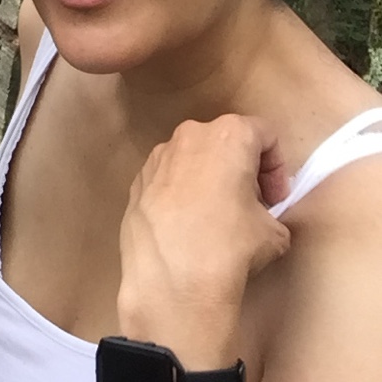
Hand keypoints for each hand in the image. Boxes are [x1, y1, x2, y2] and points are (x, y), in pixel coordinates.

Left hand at [117, 114, 291, 369]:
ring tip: (216, 220)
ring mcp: (157, 157)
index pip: (264, 134)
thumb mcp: (273, 234)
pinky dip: (182, 194)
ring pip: (193, 159)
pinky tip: (186, 229)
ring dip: (210, 180)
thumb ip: (272, 214)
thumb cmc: (230, 246)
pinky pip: (168, 179)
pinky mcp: (137, 181)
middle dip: (243, 171)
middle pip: (226, 142)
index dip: (277, 167)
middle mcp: (189, 135)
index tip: (276, 200)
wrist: (171, 280)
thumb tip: (262, 221)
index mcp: (228, 135)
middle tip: (252, 207)